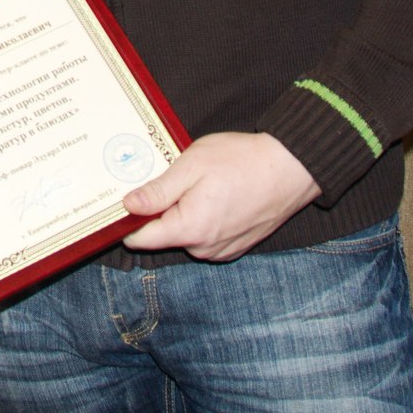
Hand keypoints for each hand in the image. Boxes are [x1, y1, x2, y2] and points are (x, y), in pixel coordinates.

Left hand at [121, 132, 317, 260]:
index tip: (121, 203)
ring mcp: (223, 250)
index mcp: (190, 229)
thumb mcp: (192, 165)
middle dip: (161, 211)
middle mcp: (205, 248)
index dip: (127, 222)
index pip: (142, 240)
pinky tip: (216, 195)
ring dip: (185, 214)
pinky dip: (204, 219)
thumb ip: (158, 191)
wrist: (292, 169)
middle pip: (164, 236)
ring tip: (201, 184)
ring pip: (186, 236)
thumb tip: (129, 206)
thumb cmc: (242, 161)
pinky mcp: (236, 246)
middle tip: (171, 179)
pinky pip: (206, 237)